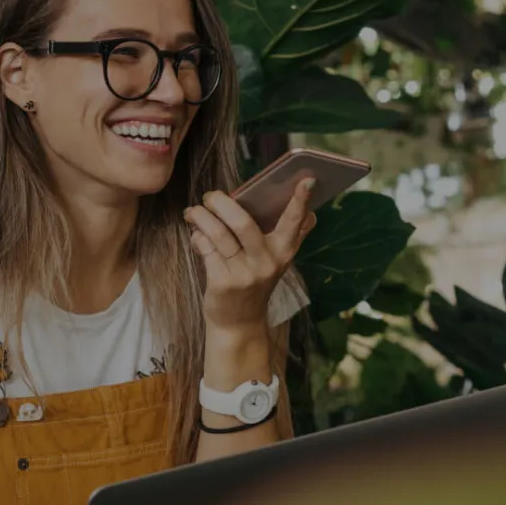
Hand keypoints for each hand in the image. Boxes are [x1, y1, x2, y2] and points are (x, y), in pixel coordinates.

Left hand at [185, 178, 316, 332]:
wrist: (239, 323)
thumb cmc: (254, 283)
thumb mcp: (277, 262)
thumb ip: (292, 237)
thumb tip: (312, 213)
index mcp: (283, 252)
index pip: (293, 222)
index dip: (300, 201)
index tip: (307, 180)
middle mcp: (266, 263)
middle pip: (243, 224)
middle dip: (222, 203)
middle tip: (210, 195)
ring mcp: (244, 275)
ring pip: (218, 235)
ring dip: (202, 217)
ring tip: (193, 211)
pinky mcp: (222, 283)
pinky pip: (206, 249)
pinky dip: (198, 237)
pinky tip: (196, 235)